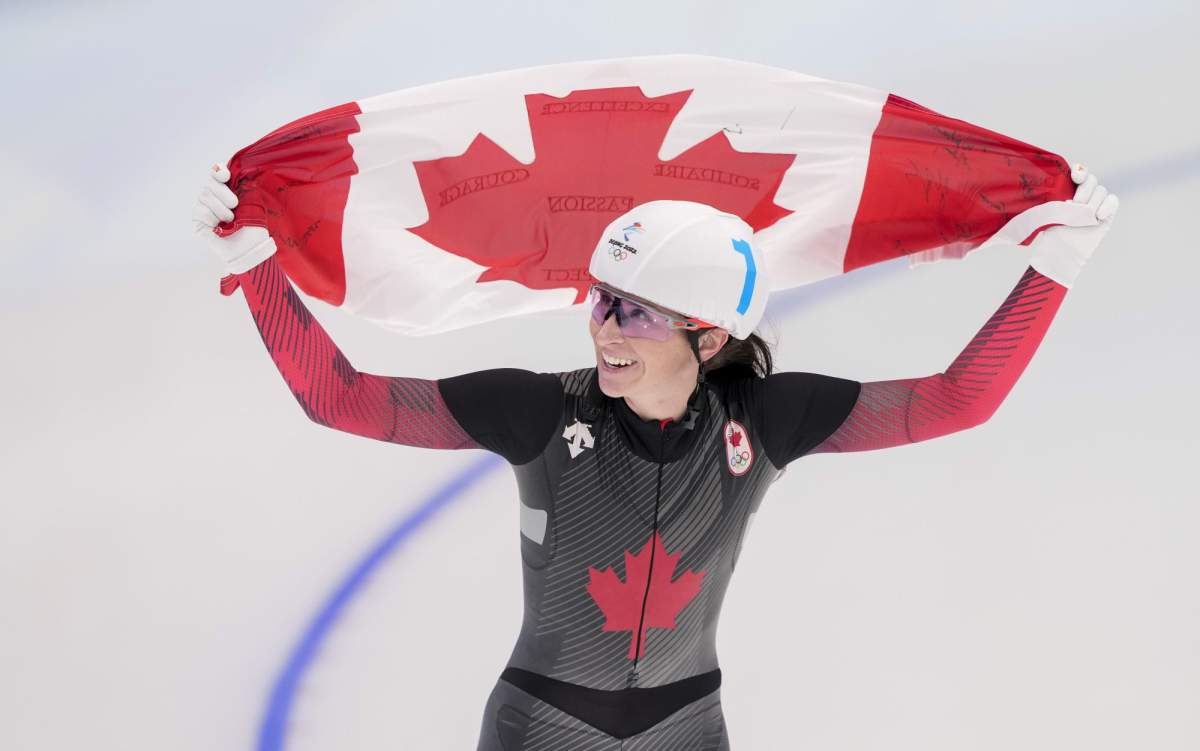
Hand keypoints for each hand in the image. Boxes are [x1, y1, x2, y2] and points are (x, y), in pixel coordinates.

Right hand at [192, 162, 275, 274]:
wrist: (249, 250)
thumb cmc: (253, 228)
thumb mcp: (252, 203)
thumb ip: (241, 187)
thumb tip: (229, 173)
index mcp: (227, 191)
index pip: (217, 173)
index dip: (218, 171)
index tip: (225, 175)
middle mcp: (213, 197)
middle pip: (209, 183)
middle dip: (223, 193)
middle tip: (235, 205)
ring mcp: (203, 208)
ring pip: (204, 196)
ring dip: (220, 209)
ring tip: (230, 220)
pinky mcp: (197, 221)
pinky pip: (200, 211)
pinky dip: (211, 218)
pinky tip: (218, 227)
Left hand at [1029, 164, 1118, 287]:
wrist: (1062, 256)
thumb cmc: (1052, 236)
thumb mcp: (1051, 215)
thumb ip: (1057, 199)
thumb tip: (1058, 190)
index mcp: (1069, 191)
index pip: (1079, 174)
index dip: (1080, 172)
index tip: (1075, 176)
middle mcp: (1084, 196)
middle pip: (1092, 181)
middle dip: (1084, 191)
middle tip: (1074, 205)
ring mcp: (1096, 204)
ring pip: (1101, 191)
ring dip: (1092, 202)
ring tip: (1082, 216)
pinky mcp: (1107, 214)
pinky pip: (1113, 200)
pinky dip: (1107, 205)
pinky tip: (1098, 216)